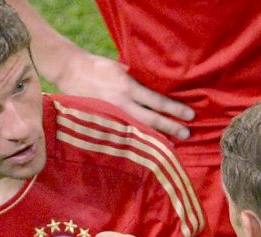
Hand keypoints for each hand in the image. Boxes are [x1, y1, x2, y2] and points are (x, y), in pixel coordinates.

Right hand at [57, 52, 194, 139]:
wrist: (70, 71)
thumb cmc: (99, 66)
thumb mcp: (121, 68)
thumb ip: (138, 78)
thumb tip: (159, 86)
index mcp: (127, 87)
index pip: (157, 101)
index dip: (174, 109)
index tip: (189, 115)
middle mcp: (121, 104)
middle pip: (151, 120)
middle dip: (170, 127)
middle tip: (187, 134)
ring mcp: (111, 116)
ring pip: (138, 130)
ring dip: (156, 137)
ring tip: (171, 144)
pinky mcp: (103, 123)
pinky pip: (123, 134)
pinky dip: (136, 140)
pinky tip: (147, 146)